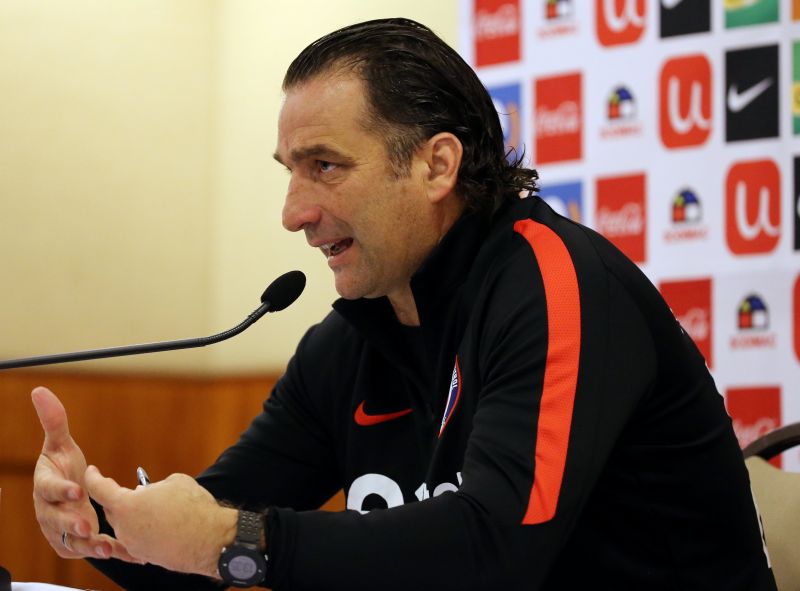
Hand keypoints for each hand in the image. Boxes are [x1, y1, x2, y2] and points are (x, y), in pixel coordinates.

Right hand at [31, 387, 136, 561]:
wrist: (67, 495)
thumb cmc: (62, 467)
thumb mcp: (60, 445)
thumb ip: (53, 421)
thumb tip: (40, 391)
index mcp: (45, 486)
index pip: (48, 489)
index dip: (61, 490)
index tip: (77, 490)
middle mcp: (49, 511)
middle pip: (56, 520)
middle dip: (71, 524)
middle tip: (87, 525)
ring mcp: (60, 530)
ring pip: (72, 541)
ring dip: (90, 545)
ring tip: (109, 547)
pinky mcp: (74, 544)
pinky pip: (88, 550)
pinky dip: (104, 551)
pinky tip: (123, 552)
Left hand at [84, 466, 237, 576]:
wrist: (210, 539)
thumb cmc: (193, 507)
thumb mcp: (175, 482)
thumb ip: (155, 487)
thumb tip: (150, 493)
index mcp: (126, 505)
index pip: (99, 489)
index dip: (94, 478)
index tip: (92, 471)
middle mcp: (124, 528)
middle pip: (113, 511)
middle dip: (123, 501)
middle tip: (140, 493)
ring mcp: (134, 546)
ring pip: (128, 527)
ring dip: (138, 518)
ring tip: (160, 510)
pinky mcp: (147, 557)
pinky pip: (140, 541)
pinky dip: (148, 532)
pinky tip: (166, 526)